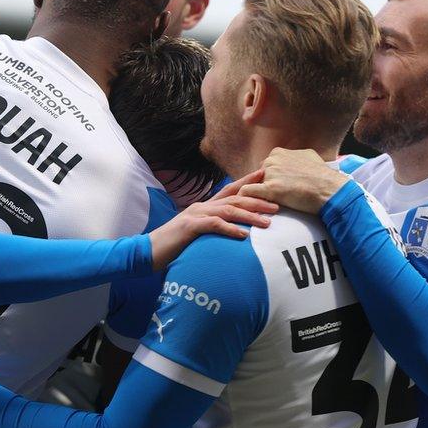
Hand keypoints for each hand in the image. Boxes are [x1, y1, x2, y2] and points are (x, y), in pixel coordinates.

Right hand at [148, 169, 278, 270]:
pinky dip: (229, 229)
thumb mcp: (198, 234)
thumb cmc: (175, 245)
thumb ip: (214, 228)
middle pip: (234, 199)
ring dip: (249, 216)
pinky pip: (213, 225)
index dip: (249, 183)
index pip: (230, 190)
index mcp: (204, 206)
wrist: (149, 251)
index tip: (267, 176)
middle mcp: (201, 206)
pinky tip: (243, 235)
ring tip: (267, 223)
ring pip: (228, 211)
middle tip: (278, 205)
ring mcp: (195, 215)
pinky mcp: (189, 227)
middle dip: (258, 201)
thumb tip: (235, 232)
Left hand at [240, 148, 349, 213]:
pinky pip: (247, 192)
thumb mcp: (309, 156)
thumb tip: (292, 158)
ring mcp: (270, 174)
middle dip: (262, 186)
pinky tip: (249, 207)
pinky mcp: (270, 188)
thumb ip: (295, 156)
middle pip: (257, 176)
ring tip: (258, 205)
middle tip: (268, 199)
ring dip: (255, 194)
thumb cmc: (322, 176)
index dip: (269, 179)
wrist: (330, 189)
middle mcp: (272, 160)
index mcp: (278, 152)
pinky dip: (246, 199)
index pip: (265, 166)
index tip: (275, 189)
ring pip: (252, 184)